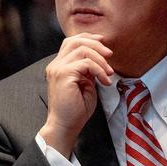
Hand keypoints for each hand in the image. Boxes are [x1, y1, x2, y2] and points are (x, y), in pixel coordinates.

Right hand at [39, 33, 112, 156]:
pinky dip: (99, 69)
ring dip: (100, 59)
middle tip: (110, 55)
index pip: (71, 42)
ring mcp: (58, 69)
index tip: (104, 45)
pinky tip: (105, 81)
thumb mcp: (85, 84)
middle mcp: (56, 65)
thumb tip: (99, 59)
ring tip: (109, 72)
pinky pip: (86, 63)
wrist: (65, 126)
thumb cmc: (75, 110)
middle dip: (96, 45)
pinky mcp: (64, 74)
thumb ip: (88, 70)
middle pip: (75, 41)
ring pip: (82, 49)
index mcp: (59, 66)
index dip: (88, 39)